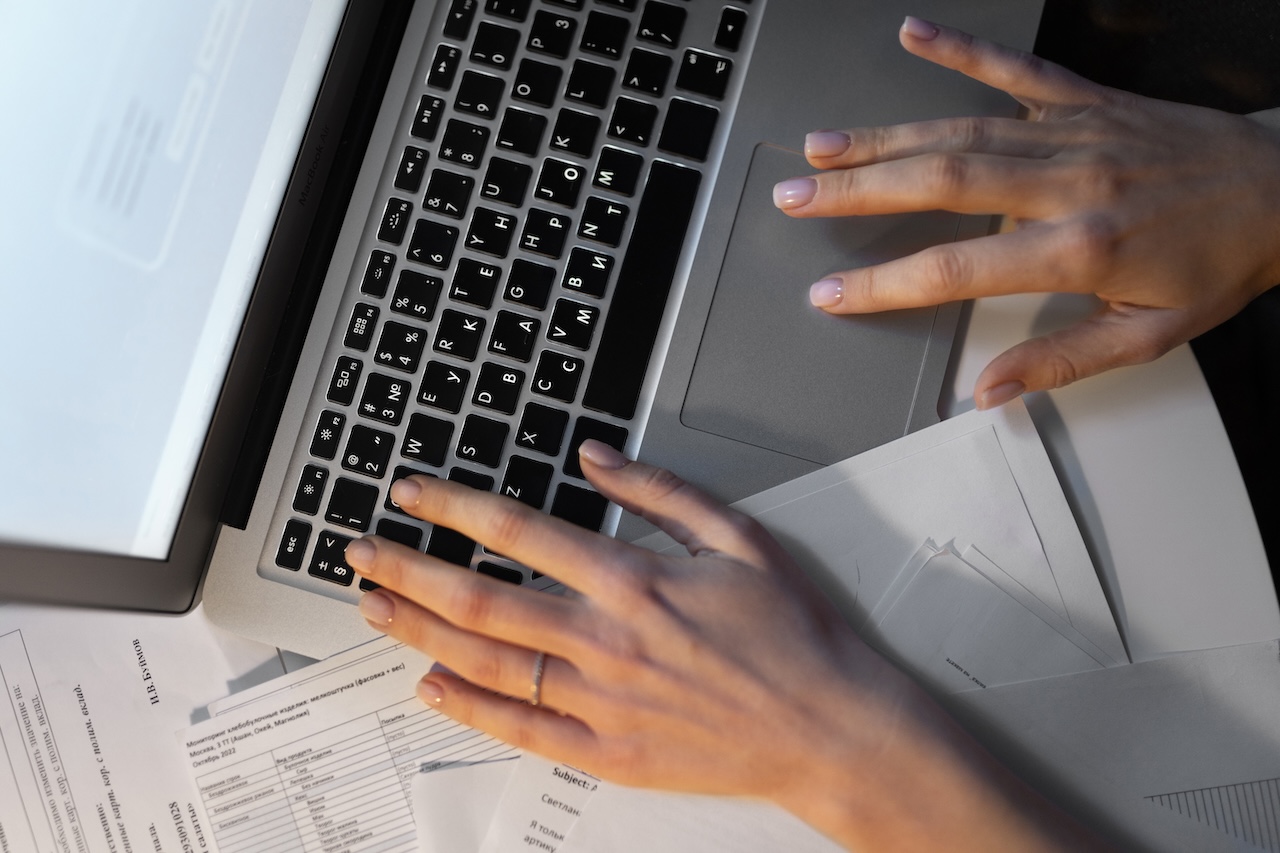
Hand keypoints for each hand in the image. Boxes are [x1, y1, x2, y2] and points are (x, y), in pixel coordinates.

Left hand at [344, 443, 1105, 849]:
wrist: (832, 726)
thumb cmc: (792, 633)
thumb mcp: (740, 537)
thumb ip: (660, 490)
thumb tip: (595, 453)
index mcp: (634, 580)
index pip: (519, 533)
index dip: (454, 509)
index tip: (412, 494)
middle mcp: (605, 640)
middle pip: (481, 600)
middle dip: (409, 570)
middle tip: (361, 551)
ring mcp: (601, 701)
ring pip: (486, 662)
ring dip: (419, 630)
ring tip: (373, 608)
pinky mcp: (607, 750)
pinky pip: (520, 727)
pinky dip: (467, 706)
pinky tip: (430, 685)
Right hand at [773, 17, 1279, 407]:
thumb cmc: (1222, 262)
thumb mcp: (1152, 335)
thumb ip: (1063, 362)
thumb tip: (989, 389)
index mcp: (1079, 248)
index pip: (957, 268)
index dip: (885, 284)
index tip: (832, 293)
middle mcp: (1067, 182)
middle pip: (939, 183)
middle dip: (857, 192)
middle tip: (794, 197)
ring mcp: (1073, 133)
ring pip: (960, 128)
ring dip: (883, 137)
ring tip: (821, 146)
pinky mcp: (1087, 100)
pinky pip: (1015, 69)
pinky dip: (961, 48)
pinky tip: (914, 35)